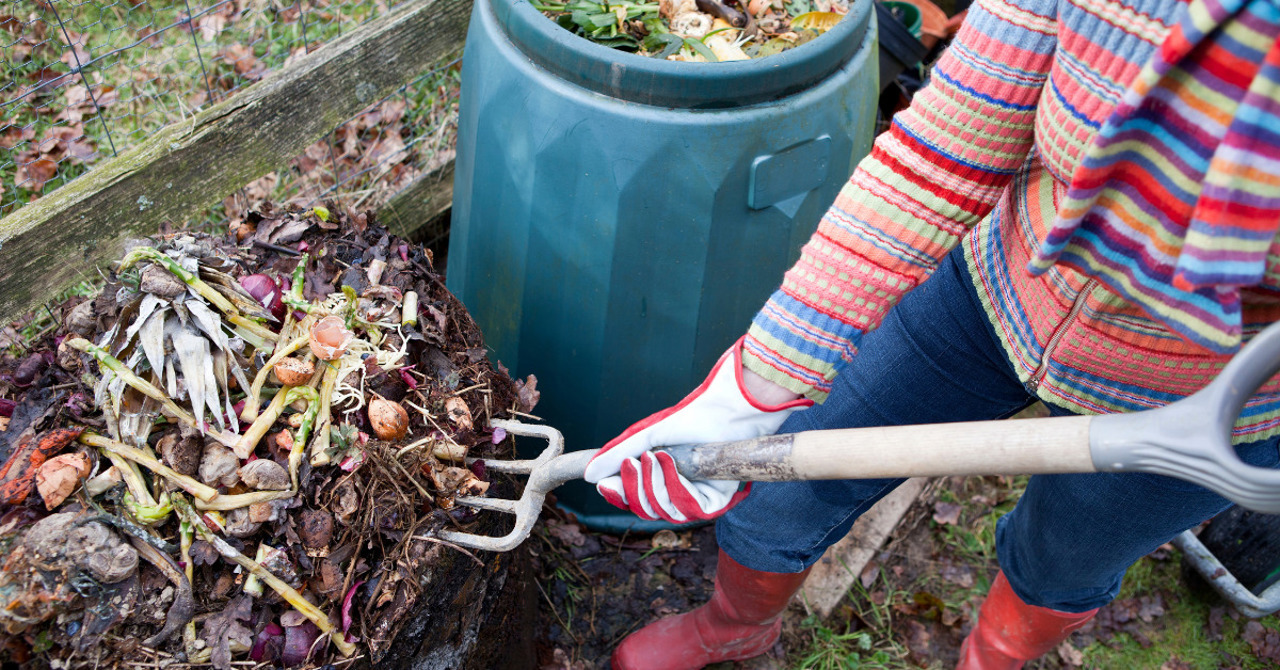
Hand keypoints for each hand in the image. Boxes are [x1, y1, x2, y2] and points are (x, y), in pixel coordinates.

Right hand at [583, 337, 811, 522]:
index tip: (603, 484)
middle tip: (634, 462)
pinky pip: (688, 509)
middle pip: (645, 509)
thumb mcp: (647, 436)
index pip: (634, 499)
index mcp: (661, 478)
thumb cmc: (691, 418)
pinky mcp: (716, 502)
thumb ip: (618, 455)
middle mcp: (678, 492)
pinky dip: (676, 486)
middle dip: (636, 487)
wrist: (727, 411)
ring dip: (656, 484)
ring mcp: (697, 499)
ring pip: (664, 512)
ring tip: (657, 456)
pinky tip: (673, 464)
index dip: (618, 495)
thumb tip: (589, 475)